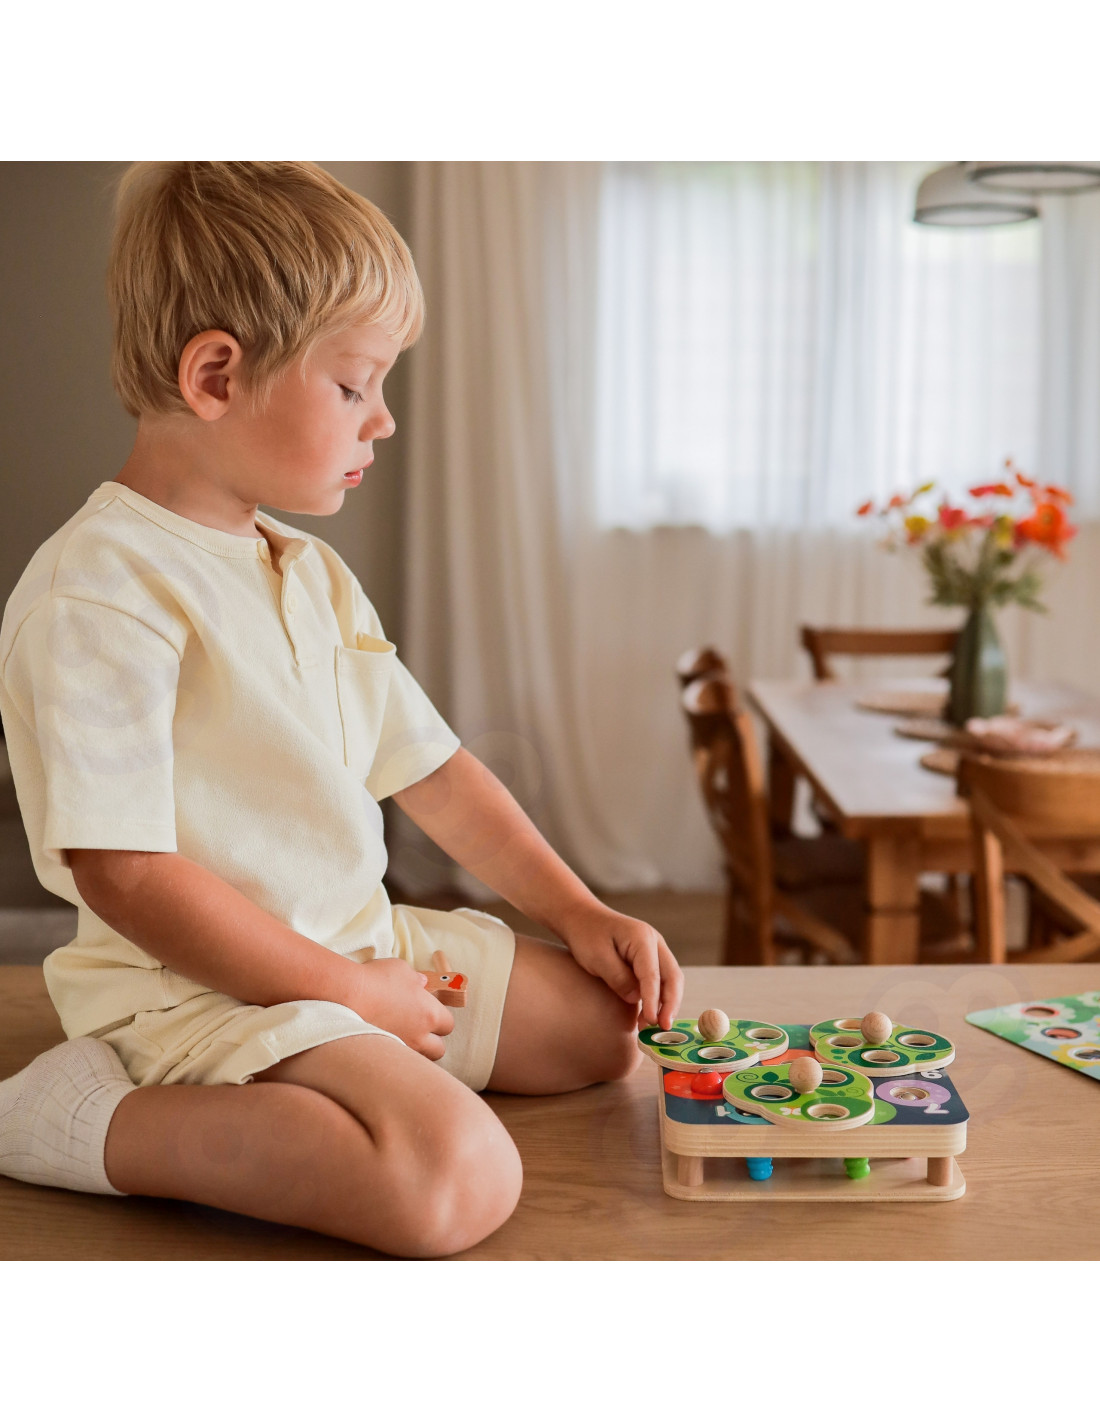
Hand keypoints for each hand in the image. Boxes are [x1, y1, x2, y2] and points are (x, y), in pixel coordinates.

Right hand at [352, 958, 454, 1060]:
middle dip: (433, 1041)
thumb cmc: (377, 978)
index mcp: (430, 1013)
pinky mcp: (383, 1055)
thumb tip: (422, 983)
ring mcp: (401, 1048)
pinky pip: (397, 1061)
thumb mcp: (402, 969)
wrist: (346, 995)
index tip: (430, 1011)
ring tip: (402, 1037)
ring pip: (419, 1059)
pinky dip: (395, 1055)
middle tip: (419, 1028)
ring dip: (416, 1050)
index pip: (448, 1025)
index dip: (441, 1019)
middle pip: (439, 1049)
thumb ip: (417, 979)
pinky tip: (384, 1043)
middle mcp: (419, 1036)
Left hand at [558, 902, 682, 1029]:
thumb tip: (637, 999)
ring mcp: (655, 949)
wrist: (582, 918)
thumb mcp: (597, 957)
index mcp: (642, 938)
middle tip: (663, 1028)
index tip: (652, 1021)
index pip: (653, 974)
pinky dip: (659, 997)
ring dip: (666, 1003)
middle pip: (672, 976)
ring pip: (671, 979)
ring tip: (653, 1026)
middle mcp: (655, 942)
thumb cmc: (587, 935)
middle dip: (670, 1004)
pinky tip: (649, 1014)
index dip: (653, 1000)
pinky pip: (661, 979)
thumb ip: (618, 978)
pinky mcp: (649, 958)